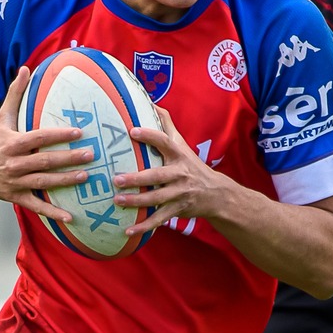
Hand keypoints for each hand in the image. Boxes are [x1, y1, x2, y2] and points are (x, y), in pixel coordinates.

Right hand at [0, 68, 93, 222]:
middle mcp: (14, 163)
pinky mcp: (16, 197)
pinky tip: (70, 217)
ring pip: (43, 183)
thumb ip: (15, 94)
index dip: (59, 135)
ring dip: (65, 181)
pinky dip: (52, 212)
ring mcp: (15, 182)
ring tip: (86, 177)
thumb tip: (25, 69)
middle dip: (69, 158)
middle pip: (45, 161)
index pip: (40, 137)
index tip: (79, 132)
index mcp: (13, 143)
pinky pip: (36, 206)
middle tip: (91, 155)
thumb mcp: (2, 118)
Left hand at [114, 106, 230, 233]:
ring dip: (136, 201)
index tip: (132, 131)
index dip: (149, 136)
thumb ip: (166, 125)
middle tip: (116, 179)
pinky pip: (159, 219)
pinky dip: (144, 227)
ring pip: (156, 198)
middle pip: (157, 175)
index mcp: (179, 155)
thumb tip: (151, 102)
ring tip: (117, 201)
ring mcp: (179, 193)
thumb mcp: (182, 144)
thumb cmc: (191, 165)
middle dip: (136, 178)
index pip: (164, 142)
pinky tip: (128, 231)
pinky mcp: (178, 210)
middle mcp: (180, 173)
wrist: (216, 194)